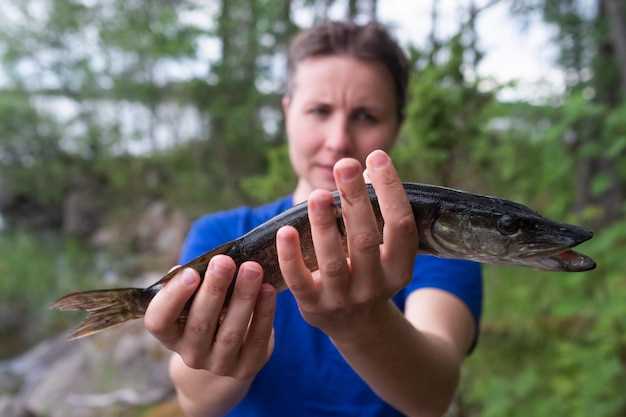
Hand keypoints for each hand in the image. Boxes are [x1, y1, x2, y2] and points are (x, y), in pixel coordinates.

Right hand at [144, 256, 275, 381]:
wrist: (230, 351)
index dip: (172, 297)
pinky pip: (256, 339)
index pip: (159, 321)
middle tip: (225, 261)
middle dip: (213, 289)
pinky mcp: (246, 367)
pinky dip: (264, 313)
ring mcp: (218, 364)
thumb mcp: (196, 299)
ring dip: (243, 297)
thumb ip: (192, 282)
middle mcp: (190, 354)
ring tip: (252, 269)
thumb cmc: (210, 310)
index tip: (191, 272)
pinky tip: (268, 290)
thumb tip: (192, 266)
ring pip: (230, 333)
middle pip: (199, 324)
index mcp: (170, 334)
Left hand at [276, 149, 417, 342]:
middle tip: (345, 164)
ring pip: (333, 261)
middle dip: (355, 199)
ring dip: (324, 226)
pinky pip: (299, 280)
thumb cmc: (368, 270)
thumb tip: (364, 169)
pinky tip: (285, 230)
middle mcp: (375, 285)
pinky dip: (291, 256)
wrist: (355, 324)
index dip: (391, 190)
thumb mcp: (382, 249)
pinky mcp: (314, 306)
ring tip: (318, 194)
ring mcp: (343, 298)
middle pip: (366, 239)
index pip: (401, 225)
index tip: (376, 156)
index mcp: (399, 268)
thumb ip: (375, 212)